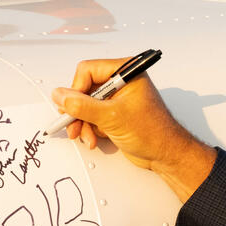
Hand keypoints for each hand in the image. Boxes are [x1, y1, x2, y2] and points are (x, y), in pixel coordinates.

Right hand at [51, 58, 215, 201]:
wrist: (165, 155)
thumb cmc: (153, 132)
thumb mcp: (112, 117)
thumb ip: (82, 105)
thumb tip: (60, 95)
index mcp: (125, 72)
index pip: (88, 70)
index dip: (77, 89)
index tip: (71, 106)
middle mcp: (120, 82)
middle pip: (84, 89)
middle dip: (78, 110)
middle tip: (72, 124)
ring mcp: (116, 98)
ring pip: (85, 105)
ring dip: (82, 123)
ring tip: (87, 137)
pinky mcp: (113, 113)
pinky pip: (91, 116)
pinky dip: (89, 128)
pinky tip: (94, 138)